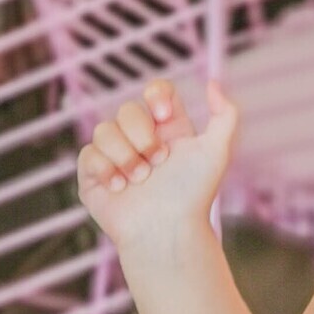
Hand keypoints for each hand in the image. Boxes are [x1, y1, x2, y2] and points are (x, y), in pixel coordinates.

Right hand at [77, 78, 237, 251]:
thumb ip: (225, 114)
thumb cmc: (194, 195)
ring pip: (103, 130)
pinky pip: (87, 154)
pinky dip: (105, 169)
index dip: (156, 96)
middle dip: (142, 135)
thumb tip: (212, 82)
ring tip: (140, 180)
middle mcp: (140, 139)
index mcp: (168, 129)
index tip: (165, 116)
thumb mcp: (218, 151)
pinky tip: (121, 188)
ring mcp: (115, 156)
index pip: (156, 92)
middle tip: (157, 162)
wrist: (168, 231)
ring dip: (125, 156)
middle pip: (127, 109)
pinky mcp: (94, 176)